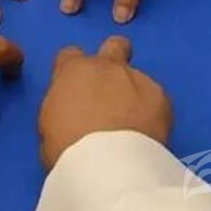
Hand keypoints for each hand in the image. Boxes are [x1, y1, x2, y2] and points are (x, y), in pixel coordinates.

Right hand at [38, 35, 171, 169]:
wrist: (107, 165)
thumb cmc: (67, 148)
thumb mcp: (49, 123)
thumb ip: (62, 105)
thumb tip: (72, 108)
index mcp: (73, 71)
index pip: (70, 54)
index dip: (73, 70)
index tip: (76, 88)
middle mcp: (106, 67)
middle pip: (115, 45)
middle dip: (114, 58)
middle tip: (112, 88)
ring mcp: (136, 78)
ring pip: (138, 79)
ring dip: (133, 95)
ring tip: (132, 126)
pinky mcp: (161, 98)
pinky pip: (156, 100)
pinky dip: (152, 114)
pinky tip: (147, 134)